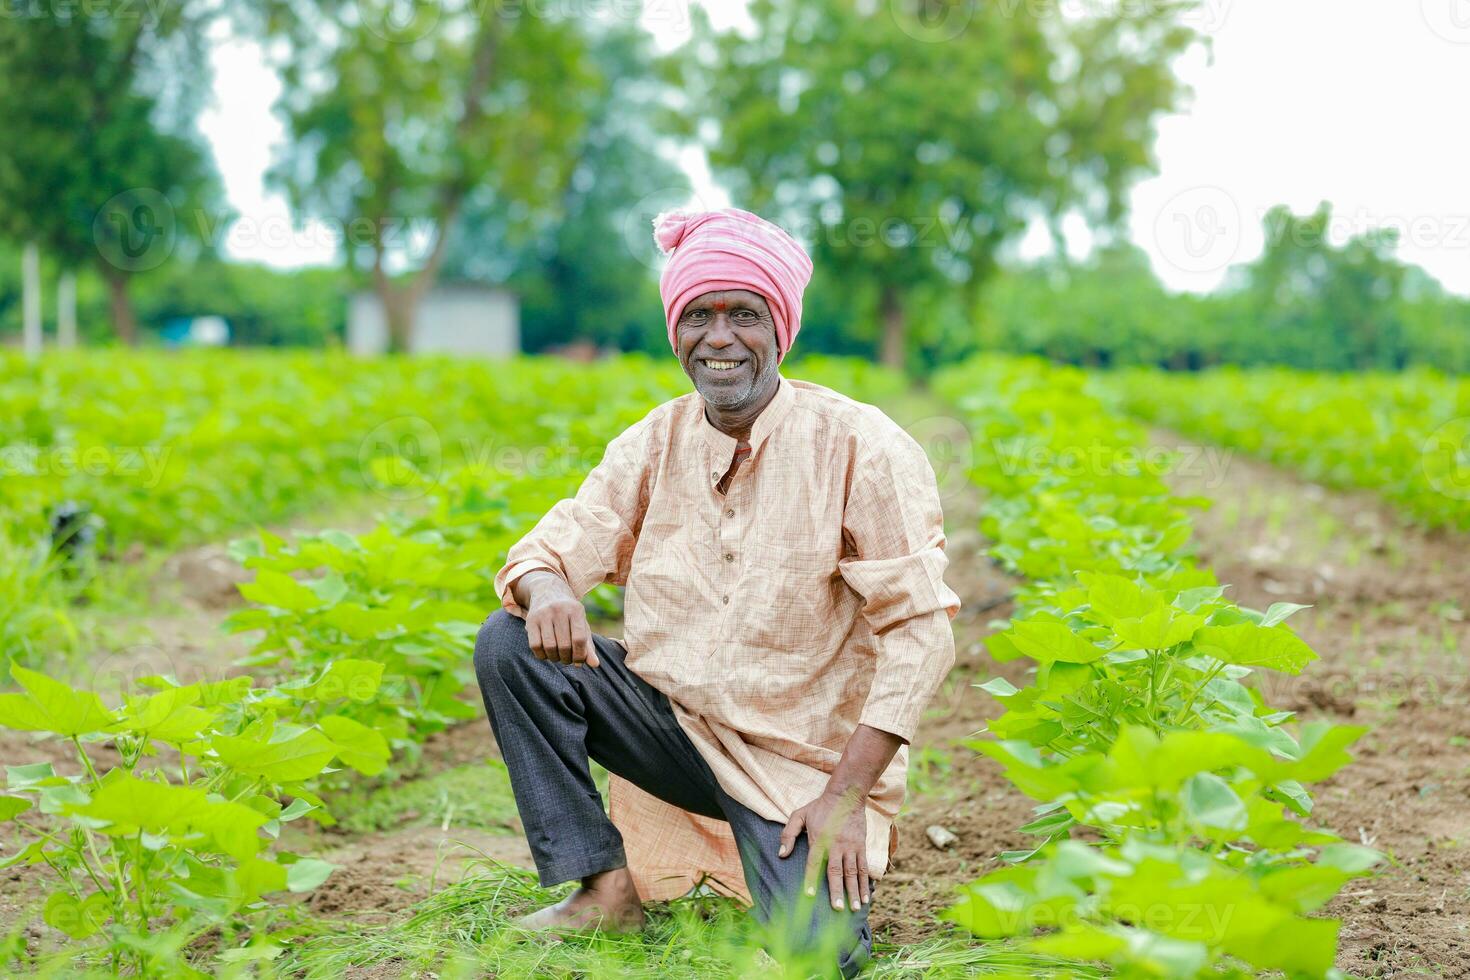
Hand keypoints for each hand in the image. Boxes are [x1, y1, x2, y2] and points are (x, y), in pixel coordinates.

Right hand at [522, 574, 599, 667]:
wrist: (548, 590)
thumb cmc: (569, 614)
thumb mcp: (581, 624)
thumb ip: (588, 645)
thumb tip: (595, 665)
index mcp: (576, 610)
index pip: (579, 639)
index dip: (580, 655)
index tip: (579, 660)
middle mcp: (559, 610)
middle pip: (564, 645)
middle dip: (567, 658)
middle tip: (568, 659)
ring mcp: (543, 614)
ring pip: (549, 646)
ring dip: (555, 658)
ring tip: (558, 657)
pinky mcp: (531, 619)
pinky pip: (535, 645)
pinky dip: (542, 655)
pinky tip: (546, 653)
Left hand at [778, 790, 868, 911]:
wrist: (846, 794)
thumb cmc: (820, 807)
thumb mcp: (800, 815)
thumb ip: (788, 834)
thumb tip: (781, 854)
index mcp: (819, 839)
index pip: (814, 863)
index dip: (811, 879)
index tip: (809, 895)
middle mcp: (836, 845)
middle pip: (836, 871)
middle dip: (837, 891)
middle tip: (837, 909)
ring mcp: (851, 846)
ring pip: (853, 872)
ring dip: (854, 891)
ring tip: (855, 908)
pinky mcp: (861, 846)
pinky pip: (864, 867)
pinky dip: (865, 883)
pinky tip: (866, 896)